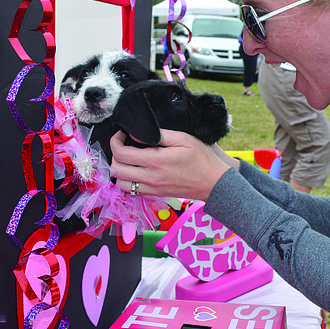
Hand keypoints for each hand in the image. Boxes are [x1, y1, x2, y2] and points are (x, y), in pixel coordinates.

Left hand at [110, 129, 235, 200]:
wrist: (214, 183)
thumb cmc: (201, 158)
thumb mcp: (182, 138)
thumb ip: (158, 135)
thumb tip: (136, 133)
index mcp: (155, 161)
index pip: (121, 154)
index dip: (115, 141)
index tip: (122, 134)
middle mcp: (150, 177)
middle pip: (116, 169)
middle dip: (115, 154)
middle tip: (123, 144)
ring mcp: (152, 188)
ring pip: (120, 183)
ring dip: (119, 170)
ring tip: (128, 158)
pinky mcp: (155, 194)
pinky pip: (132, 191)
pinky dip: (128, 181)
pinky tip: (136, 170)